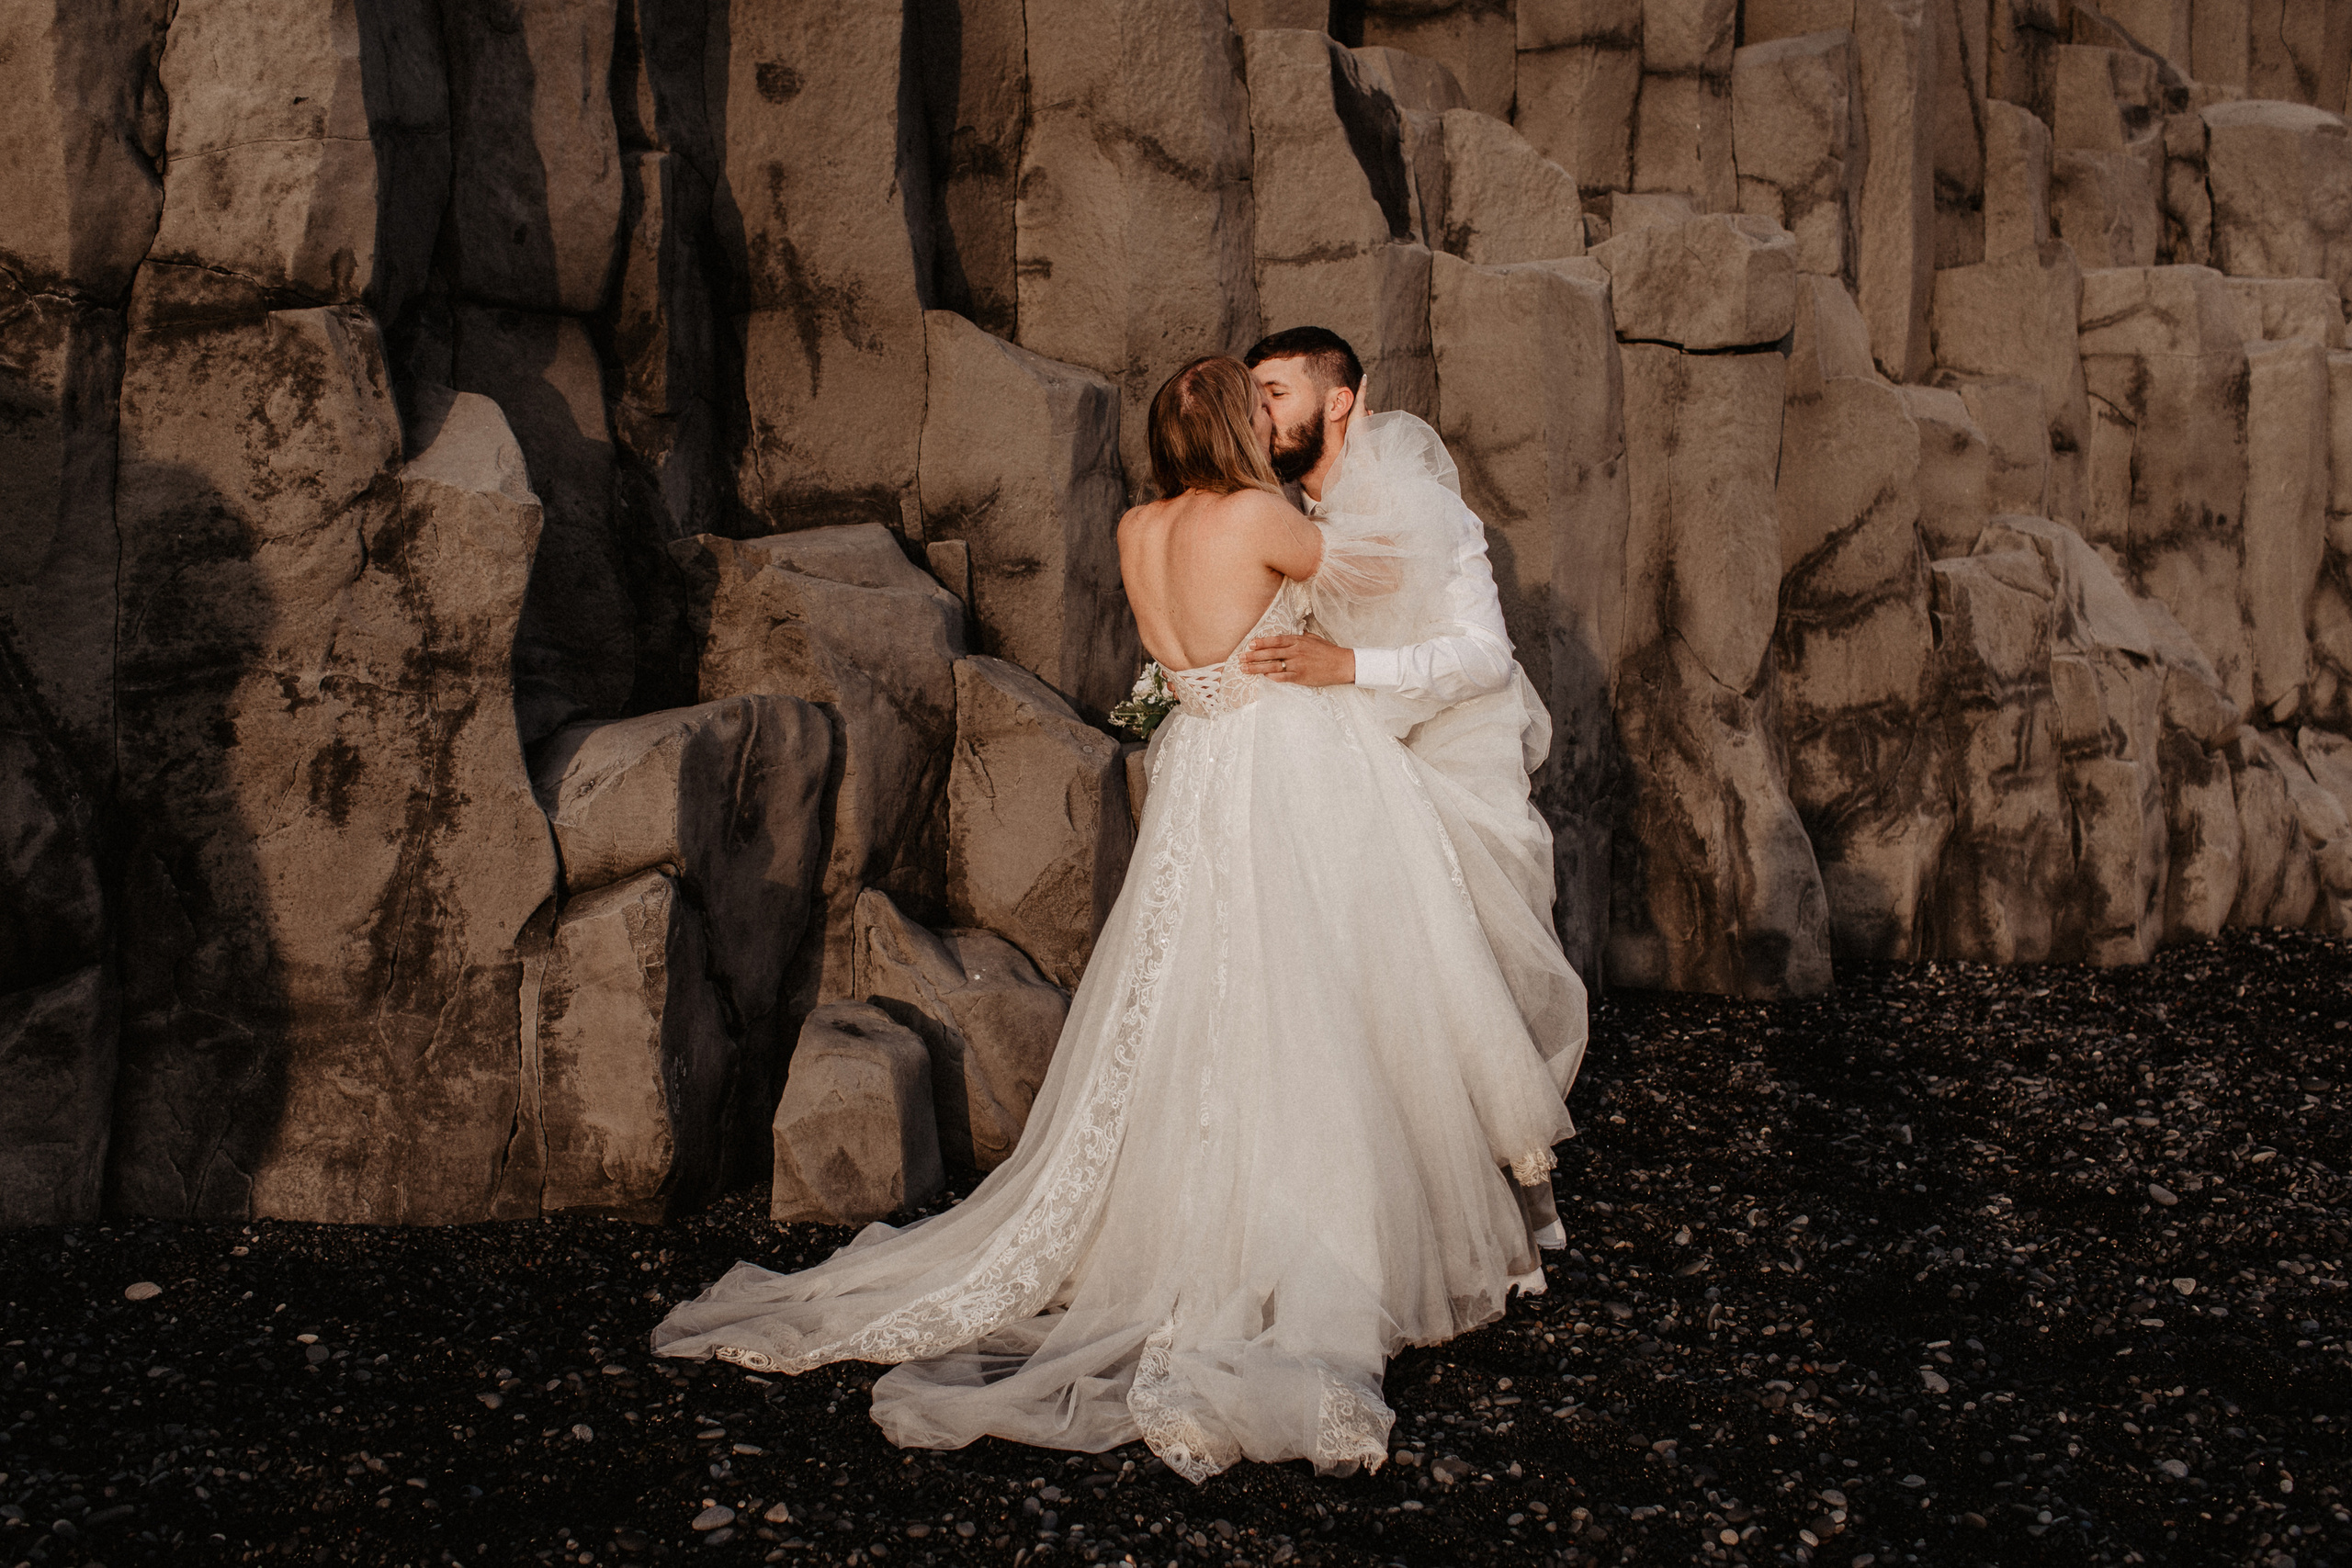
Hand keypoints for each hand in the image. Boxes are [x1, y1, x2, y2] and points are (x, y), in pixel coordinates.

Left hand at [1236, 632, 1354, 686]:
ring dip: (1257, 668)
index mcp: (1298, 641)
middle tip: (1240, 658)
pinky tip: (1263, 677)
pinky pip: (1283, 677)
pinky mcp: (1301, 676)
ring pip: (1273, 666)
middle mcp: (1296, 652)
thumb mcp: (1313, 638)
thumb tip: (1290, 634)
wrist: (1342, 664)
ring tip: (1245, 669)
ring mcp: (1298, 665)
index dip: (1261, 642)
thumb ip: (1300, 636)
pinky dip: (1272, 677)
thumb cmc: (1328, 651)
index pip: (1275, 640)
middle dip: (1253, 656)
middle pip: (1270, 653)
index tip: (1250, 644)